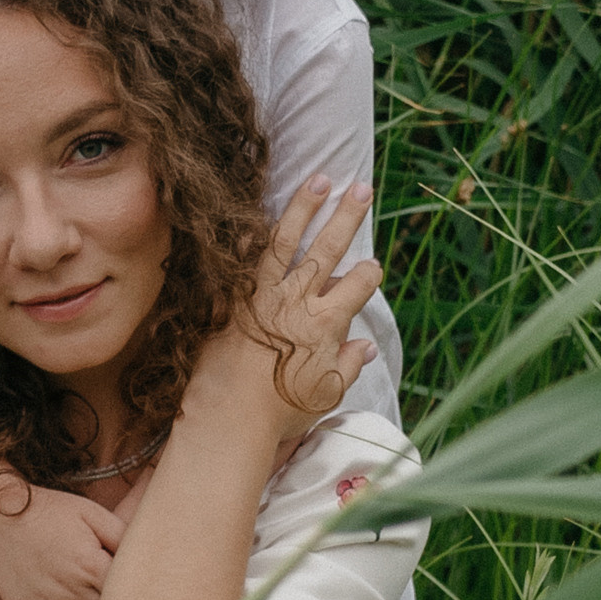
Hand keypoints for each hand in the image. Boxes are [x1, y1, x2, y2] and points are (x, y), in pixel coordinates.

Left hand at [193, 179, 379, 451]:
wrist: (228, 419)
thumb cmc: (279, 415)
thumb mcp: (326, 395)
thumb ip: (348, 365)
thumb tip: (366, 346)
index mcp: (326, 325)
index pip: (357, 287)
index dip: (367, 275)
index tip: (371, 265)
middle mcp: (297, 302)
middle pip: (329, 250)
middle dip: (348, 217)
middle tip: (362, 187)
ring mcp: (262, 295)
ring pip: (287, 240)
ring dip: (305, 207)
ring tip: (319, 179)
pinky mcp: (230, 298)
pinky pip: (241, 259)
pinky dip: (248, 233)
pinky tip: (253, 211)